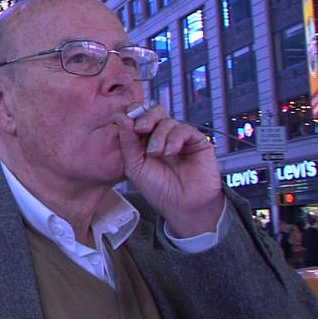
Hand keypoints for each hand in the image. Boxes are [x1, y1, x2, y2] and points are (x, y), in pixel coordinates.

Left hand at [116, 105, 222, 237]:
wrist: (181, 205)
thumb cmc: (158, 189)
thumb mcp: (134, 165)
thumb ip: (127, 142)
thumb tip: (121, 117)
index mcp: (145, 140)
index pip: (139, 117)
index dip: (133, 114)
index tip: (126, 118)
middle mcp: (163, 136)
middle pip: (154, 112)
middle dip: (146, 117)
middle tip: (141, 128)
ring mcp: (180, 138)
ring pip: (167, 121)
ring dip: (159, 135)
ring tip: (156, 153)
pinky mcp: (196, 141)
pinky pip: (184, 129)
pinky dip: (174, 138)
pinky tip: (170, 152)